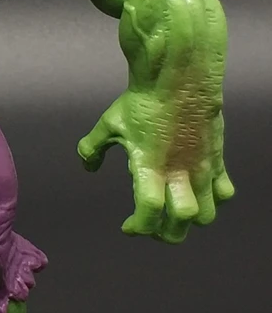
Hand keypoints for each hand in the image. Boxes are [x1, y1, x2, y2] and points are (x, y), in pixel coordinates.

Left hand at [77, 89, 234, 242]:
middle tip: (152, 226)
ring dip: (190, 220)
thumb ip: (93, 148)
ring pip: (206, 214)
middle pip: (181, 223)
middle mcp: (180, 174)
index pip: (149, 214)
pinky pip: (224, 192)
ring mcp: (202, 168)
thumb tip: (88, 166)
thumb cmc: (144, 102)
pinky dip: (213, 200)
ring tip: (173, 213)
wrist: (179, 79)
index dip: (138, 227)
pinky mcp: (217, 159)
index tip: (127, 227)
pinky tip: (197, 192)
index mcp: (151, 169)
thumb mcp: (109, 125)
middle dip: (165, 234)